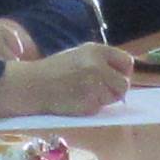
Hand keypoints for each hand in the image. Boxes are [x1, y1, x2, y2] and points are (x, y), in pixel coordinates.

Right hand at [0, 43, 134, 117]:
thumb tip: (122, 73)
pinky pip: (100, 108)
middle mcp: (98, 66)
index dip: (123, 72)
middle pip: (123, 83)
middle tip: (102, 91)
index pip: (126, 62)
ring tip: (84, 94)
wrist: (33, 85)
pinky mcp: (89, 102)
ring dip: (103, 99)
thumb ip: (101, 61)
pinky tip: (77, 101)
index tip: (116, 77)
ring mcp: (94, 85)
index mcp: (96, 51)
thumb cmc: (54, 70)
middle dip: (116, 89)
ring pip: (113, 97)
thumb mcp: (79, 55)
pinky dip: (91, 107)